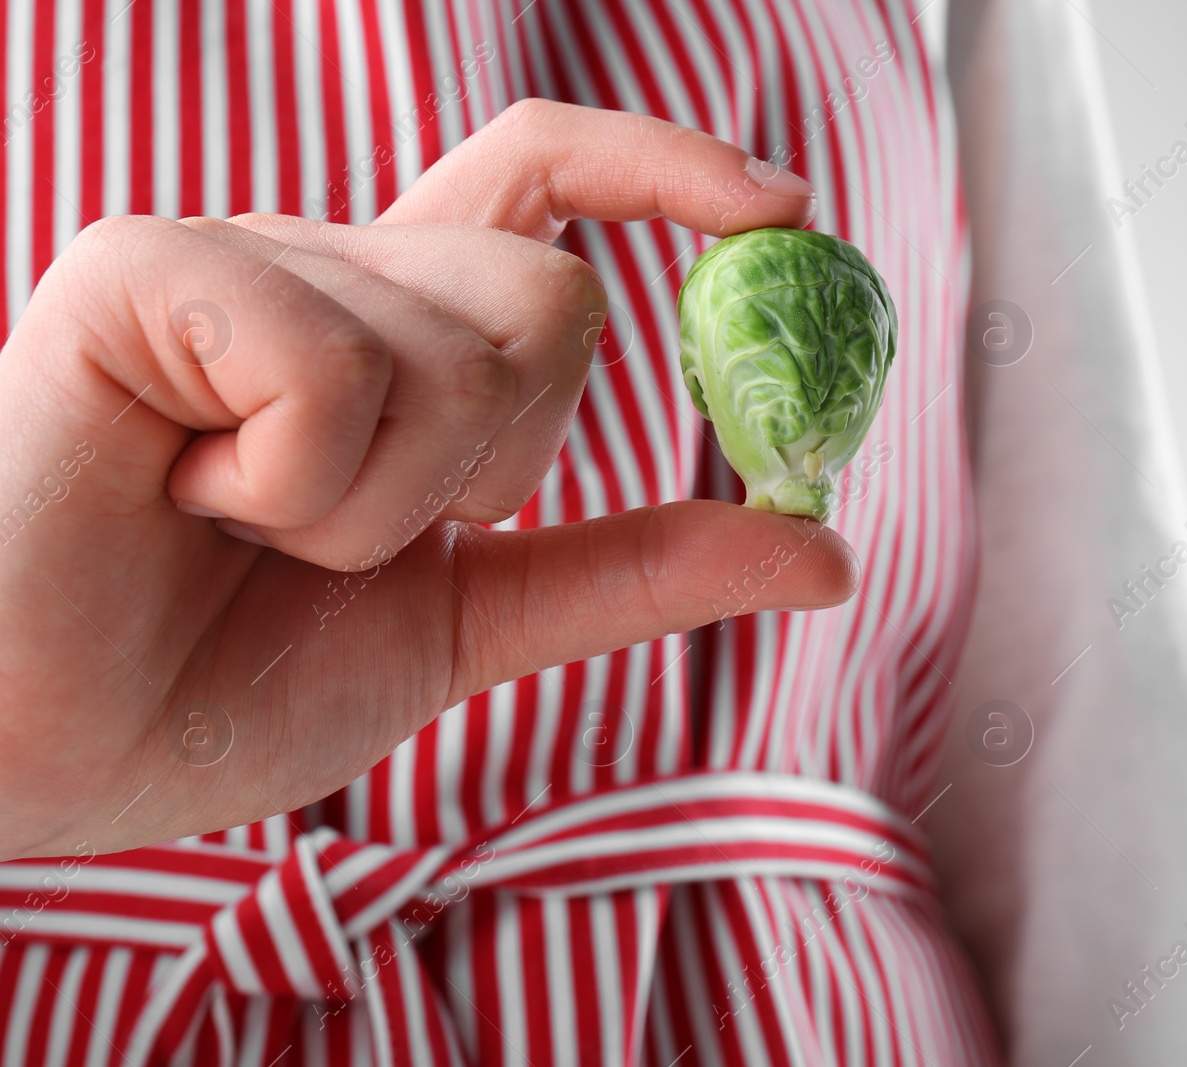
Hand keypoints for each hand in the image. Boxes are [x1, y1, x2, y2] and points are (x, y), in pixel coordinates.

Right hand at [0, 100, 854, 858]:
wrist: (33, 747)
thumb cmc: (218, 683)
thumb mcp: (472, 624)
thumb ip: (635, 571)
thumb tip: (824, 553)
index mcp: (397, 336)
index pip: (549, 184)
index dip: (669, 176)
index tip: (780, 213)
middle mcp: (329, 272)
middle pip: (556, 298)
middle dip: (501, 464)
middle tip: (355, 534)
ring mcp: (238, 258)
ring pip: (467, 350)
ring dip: (383, 510)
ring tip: (246, 532)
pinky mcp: (145, 272)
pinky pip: (340, 374)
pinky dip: (296, 492)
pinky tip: (189, 501)